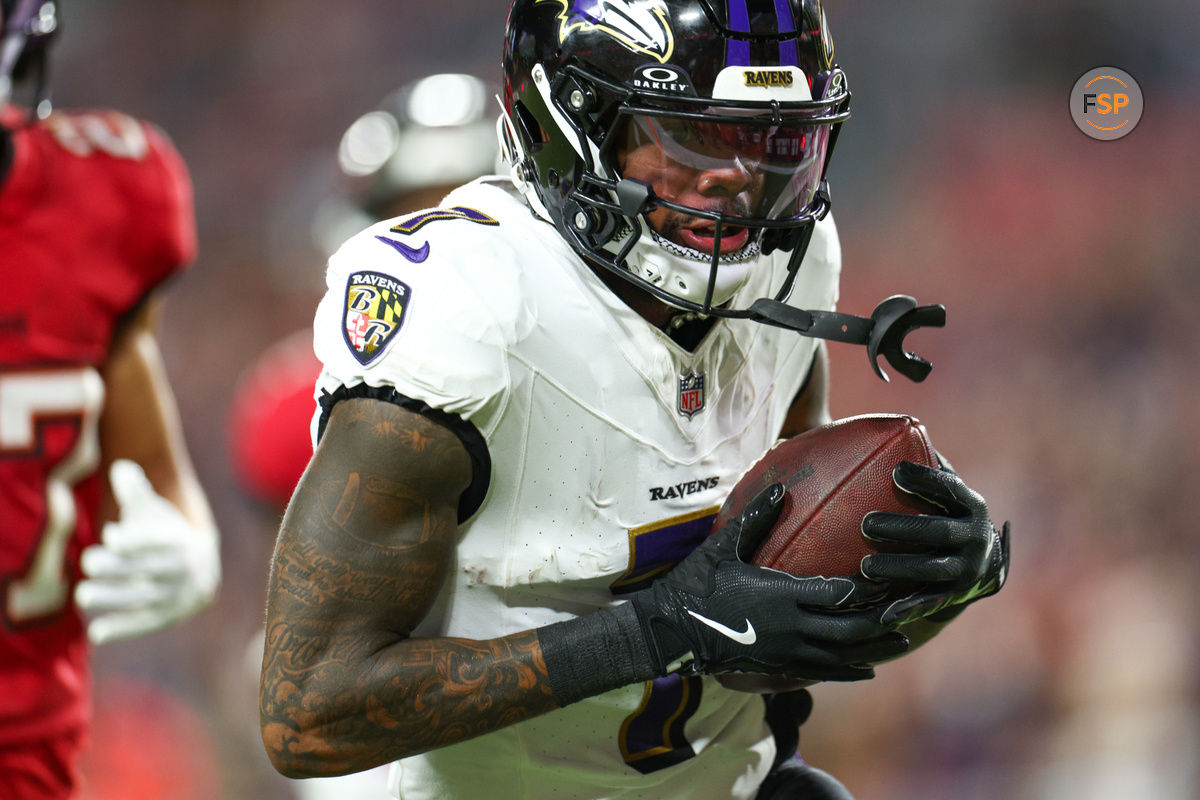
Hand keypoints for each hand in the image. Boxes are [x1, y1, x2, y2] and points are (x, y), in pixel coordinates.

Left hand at [75, 460, 220, 644]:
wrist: (198, 567)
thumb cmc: (162, 533)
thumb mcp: (152, 510)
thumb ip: (135, 490)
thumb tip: (121, 469)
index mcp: (180, 539)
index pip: (158, 541)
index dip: (135, 540)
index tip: (110, 537)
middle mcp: (183, 569)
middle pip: (150, 569)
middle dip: (118, 567)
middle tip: (87, 561)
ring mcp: (176, 595)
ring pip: (145, 598)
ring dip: (114, 598)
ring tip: (82, 595)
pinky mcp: (167, 617)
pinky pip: (145, 624)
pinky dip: (122, 629)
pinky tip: (96, 633)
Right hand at [630, 484, 909, 681]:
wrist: (671, 630)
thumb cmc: (695, 582)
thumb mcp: (724, 544)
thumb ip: (757, 517)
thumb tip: (784, 490)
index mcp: (782, 594)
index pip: (840, 593)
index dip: (870, 586)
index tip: (891, 573)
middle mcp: (791, 627)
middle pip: (852, 629)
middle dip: (883, 620)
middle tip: (909, 607)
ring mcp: (786, 652)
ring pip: (843, 656)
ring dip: (875, 648)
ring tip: (902, 641)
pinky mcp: (778, 667)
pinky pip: (823, 673)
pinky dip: (850, 671)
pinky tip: (868, 669)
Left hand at [860, 461, 1008, 625]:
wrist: (980, 564)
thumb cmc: (942, 513)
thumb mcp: (941, 490)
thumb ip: (922, 465)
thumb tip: (887, 426)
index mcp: (969, 503)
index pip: (949, 488)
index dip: (926, 480)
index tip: (897, 472)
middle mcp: (975, 536)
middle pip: (938, 531)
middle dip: (903, 528)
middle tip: (866, 523)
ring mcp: (968, 569)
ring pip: (932, 569)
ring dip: (899, 567)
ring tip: (865, 566)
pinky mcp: (955, 596)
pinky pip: (928, 602)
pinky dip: (906, 608)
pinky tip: (881, 612)